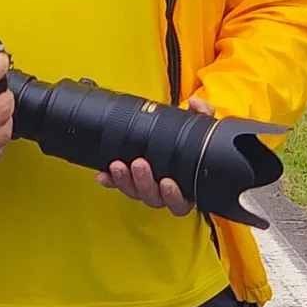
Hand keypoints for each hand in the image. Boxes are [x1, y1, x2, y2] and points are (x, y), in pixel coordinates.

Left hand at [96, 98, 211, 215]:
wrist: (175, 139)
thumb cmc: (191, 142)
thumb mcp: (202, 127)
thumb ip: (203, 115)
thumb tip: (196, 103)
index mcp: (186, 187)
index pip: (181, 203)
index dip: (174, 197)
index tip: (168, 182)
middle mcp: (165, 193)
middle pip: (153, 198)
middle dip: (144, 183)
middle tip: (140, 164)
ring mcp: (147, 188)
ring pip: (135, 193)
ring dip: (125, 181)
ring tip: (119, 165)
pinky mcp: (130, 182)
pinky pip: (118, 185)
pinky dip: (110, 181)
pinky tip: (103, 175)